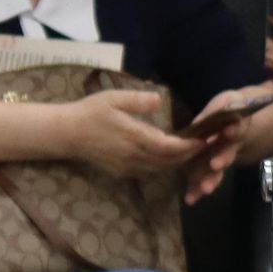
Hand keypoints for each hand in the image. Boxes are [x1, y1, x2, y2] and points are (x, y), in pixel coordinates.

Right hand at [58, 89, 202, 177]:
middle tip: (206, 146)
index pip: (169, 147)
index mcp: (134, 138)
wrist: (66, 134)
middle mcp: (134, 156)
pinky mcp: (123, 172)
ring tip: (193, 152)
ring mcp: (128, 167)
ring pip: (161, 170)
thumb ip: (137, 100)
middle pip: (169, 162)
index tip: (205, 139)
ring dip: (178, 163)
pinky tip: (171, 159)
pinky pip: (150, 172)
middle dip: (189, 155)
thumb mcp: (112, 98)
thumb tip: (158, 99)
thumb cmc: (90, 112)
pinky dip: (164, 167)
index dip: (189, 146)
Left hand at [180, 85, 271, 205]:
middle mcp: (230, 145)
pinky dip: (197, 189)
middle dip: (222, 159)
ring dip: (212, 180)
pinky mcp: (209, 167)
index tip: (229, 132)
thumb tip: (197, 123)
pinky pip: (204, 179)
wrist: (240, 121)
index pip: (236, 127)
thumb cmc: (231, 108)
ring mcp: (221, 158)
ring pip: (218, 170)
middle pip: (227, 153)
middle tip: (216, 165)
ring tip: (205, 190)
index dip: (234, 130)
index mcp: (235, 126)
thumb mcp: (226, 102)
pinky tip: (190, 199)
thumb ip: (215, 110)